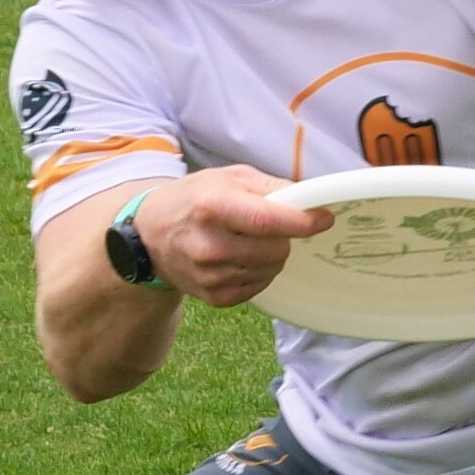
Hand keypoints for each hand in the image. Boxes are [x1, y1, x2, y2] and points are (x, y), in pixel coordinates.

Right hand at [137, 166, 331, 307]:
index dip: (302, 222)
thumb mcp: (228, 177)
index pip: (268, 221)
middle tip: (269, 227)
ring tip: (250, 241)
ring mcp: (210, 275)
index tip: (323, 218)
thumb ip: (271, 186)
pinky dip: (259, 273)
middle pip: (276, 249)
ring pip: (271, 269)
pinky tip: (241, 259)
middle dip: (285, 237)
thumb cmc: (194, 199)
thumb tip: (310, 200)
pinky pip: (258, 287)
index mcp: (213, 206)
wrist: (150, 235)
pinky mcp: (213, 297)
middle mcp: (209, 244)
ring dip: (272, 255)